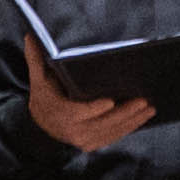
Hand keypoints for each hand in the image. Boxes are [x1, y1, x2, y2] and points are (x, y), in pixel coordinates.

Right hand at [17, 39, 145, 152]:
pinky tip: (142, 119)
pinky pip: (113, 137)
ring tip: (149, 109)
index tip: (110, 101)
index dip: (95, 109)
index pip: (79, 112)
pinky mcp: (92, 144)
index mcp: (60, 113)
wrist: (41, 126)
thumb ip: (36, 59)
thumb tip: (31, 35)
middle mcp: (73, 130)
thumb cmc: (44, 98)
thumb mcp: (38, 80)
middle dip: (125, 113)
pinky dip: (129, 129)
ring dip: (132, 121)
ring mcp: (84, 140)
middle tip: (142, 101)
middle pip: (102, 123)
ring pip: (111, 131)